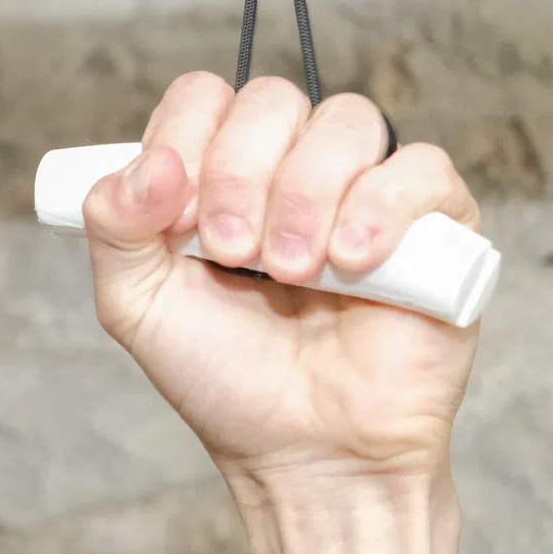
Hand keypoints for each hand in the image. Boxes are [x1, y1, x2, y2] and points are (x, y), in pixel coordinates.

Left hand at [82, 72, 481, 478]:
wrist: (308, 456)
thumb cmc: (228, 380)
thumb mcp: (139, 305)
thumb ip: (113, 225)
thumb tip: (149, 163)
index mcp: (223, 172)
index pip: (203, 97)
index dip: (186, 140)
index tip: (178, 220)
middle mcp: (295, 167)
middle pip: (271, 100)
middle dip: (239, 174)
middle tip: (233, 254)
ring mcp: (369, 190)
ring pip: (346, 121)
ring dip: (305, 194)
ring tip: (293, 273)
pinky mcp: (439, 225)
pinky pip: (423, 168)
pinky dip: (382, 206)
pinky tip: (353, 263)